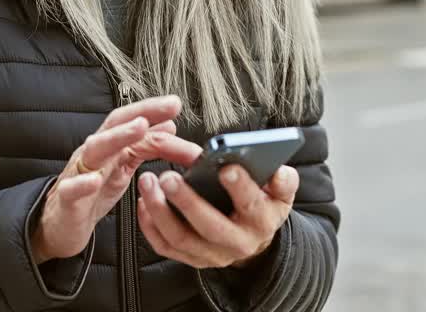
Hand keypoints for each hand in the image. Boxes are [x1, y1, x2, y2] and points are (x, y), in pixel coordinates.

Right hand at [31, 95, 201, 263]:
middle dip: (142, 112)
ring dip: (118, 136)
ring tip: (139, 128)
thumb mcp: (122, 168)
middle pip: (115, 125)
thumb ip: (143, 147)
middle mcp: (94, 154)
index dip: (152, 111)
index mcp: (109, 147)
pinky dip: (82, 183)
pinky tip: (94, 181)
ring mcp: (78, 174)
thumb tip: (168, 126)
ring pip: (95, 149)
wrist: (59, 227)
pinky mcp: (67, 200)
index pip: (131, 120)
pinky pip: (71, 189)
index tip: (176, 104)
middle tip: (167, 107)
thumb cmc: (91, 197)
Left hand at [136, 164, 298, 268]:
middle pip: (210, 225)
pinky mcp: (191, 259)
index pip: (251, 204)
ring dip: (160, 211)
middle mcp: (237, 242)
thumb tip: (279, 172)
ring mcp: (212, 254)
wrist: (254, 239)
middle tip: (169, 177)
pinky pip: (166, 246)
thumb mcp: (280, 192)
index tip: (226, 167)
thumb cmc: (262, 205)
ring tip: (149, 182)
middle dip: (187, 201)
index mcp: (261, 220)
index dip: (240, 187)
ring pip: (181, 238)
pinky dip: (149, 226)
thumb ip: (282, 180)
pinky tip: (143, 202)